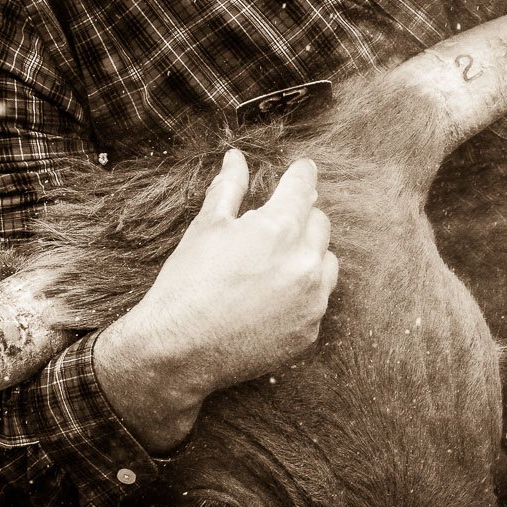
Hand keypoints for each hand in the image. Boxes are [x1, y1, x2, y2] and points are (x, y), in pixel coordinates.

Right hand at [94, 150, 337, 451]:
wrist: (180, 349)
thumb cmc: (188, 283)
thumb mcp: (206, 226)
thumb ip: (229, 187)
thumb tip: (236, 157)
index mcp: (279, 229)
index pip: (303, 188)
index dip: (302, 174)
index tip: (304, 169)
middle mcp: (305, 263)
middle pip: (319, 224)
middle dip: (300, 218)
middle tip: (272, 226)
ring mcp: (311, 301)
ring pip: (326, 263)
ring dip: (308, 255)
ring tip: (273, 263)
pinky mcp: (309, 332)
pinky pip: (317, 300)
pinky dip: (302, 293)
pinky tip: (271, 297)